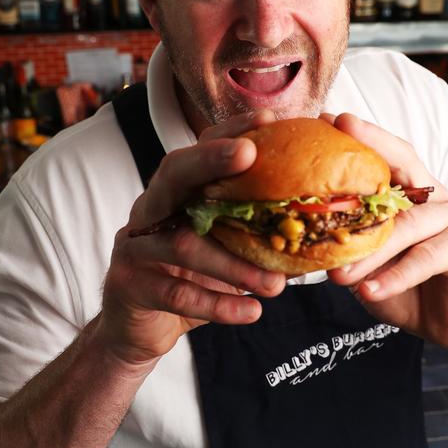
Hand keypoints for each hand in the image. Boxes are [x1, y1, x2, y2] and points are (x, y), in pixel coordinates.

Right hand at [98, 111, 285, 365]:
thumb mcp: (223, 249)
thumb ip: (255, 233)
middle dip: (211, 160)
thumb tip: (318, 229)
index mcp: (177, 193)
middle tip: (250, 154)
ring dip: (234, 262)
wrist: (136, 327)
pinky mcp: (130, 285)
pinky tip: (251, 311)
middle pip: (174, 173)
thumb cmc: (190, 279)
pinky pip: (176, 292)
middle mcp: (151, 209)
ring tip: (276, 283)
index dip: (232, 130)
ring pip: (182, 244)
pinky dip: (218, 303)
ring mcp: (135, 246)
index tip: (270, 120)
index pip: (201, 149)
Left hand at [326, 113, 447, 353]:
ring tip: (336, 274)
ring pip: (406, 225)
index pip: (384, 154)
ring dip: (369, 251)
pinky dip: (394, 277)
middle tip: (337, 141)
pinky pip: (426, 258)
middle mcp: (433, 195)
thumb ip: (342, 242)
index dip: (360, 135)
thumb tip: (291, 236)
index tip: (326, 118)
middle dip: (371, 147)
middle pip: (404, 163)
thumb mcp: (364, 260)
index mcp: (408, 190)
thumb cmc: (399, 285)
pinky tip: (368, 291)